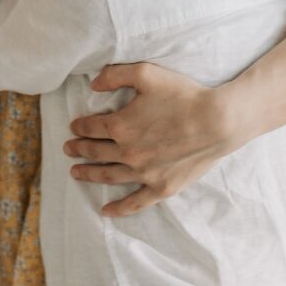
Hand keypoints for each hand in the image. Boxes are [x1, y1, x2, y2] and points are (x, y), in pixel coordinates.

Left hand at [65, 62, 239, 217]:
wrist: (218, 121)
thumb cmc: (183, 95)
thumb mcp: (146, 74)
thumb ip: (115, 75)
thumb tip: (92, 84)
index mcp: (120, 125)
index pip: (91, 127)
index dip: (79, 127)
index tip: (73, 128)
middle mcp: (127, 152)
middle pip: (95, 152)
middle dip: (78, 150)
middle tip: (68, 149)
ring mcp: (144, 173)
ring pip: (108, 176)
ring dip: (89, 174)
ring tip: (75, 173)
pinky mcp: (161, 187)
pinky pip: (134, 202)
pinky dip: (118, 208)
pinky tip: (105, 211)